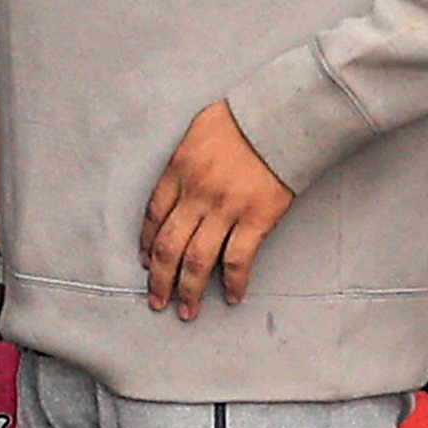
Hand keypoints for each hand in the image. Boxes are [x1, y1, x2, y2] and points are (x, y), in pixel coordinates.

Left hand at [138, 100, 295, 318]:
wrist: (281, 117)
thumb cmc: (242, 119)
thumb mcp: (198, 131)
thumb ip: (184, 161)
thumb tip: (176, 185)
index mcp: (179, 171)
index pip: (154, 216)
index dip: (148, 245)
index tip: (146, 263)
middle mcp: (196, 194)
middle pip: (169, 246)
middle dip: (160, 279)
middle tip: (158, 301)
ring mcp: (225, 209)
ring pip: (197, 260)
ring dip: (189, 290)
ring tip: (187, 310)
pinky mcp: (256, 219)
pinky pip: (238, 260)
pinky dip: (234, 282)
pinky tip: (232, 296)